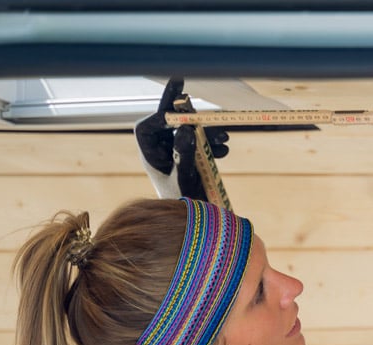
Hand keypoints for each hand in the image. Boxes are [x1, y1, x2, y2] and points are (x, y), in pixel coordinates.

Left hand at [134, 77, 229, 200]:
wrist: (197, 230)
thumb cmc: (184, 209)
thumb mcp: (185, 179)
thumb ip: (185, 154)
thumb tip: (186, 128)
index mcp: (150, 156)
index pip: (148, 127)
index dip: (161, 112)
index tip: (179, 101)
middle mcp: (159, 153)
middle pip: (166, 123)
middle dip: (181, 110)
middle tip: (184, 85)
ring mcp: (174, 157)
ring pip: (186, 133)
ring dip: (206, 132)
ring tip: (224, 137)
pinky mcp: (188, 162)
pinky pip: (198, 145)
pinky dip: (211, 144)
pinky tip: (224, 148)